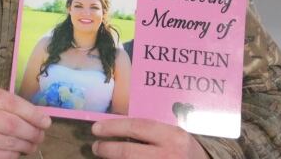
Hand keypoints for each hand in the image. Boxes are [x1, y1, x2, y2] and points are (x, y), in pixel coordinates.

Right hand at [0, 85, 51, 158]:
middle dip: (31, 132)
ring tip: (31, 145)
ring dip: (25, 146)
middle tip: (41, 137)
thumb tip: (38, 117)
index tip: (45, 122)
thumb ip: (4, 105)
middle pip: (11, 124)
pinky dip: (13, 156)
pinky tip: (16, 153)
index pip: (10, 102)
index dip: (32, 113)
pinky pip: (0, 155)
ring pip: (8, 142)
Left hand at [91, 118, 209, 158]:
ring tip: (103, 154)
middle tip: (95, 146)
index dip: (113, 127)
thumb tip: (118, 125)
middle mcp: (169, 155)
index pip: (137, 127)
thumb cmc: (184, 149)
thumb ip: (152, 130)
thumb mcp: (173, 134)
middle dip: (107, 149)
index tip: (96, 128)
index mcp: (172, 136)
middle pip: (128, 152)